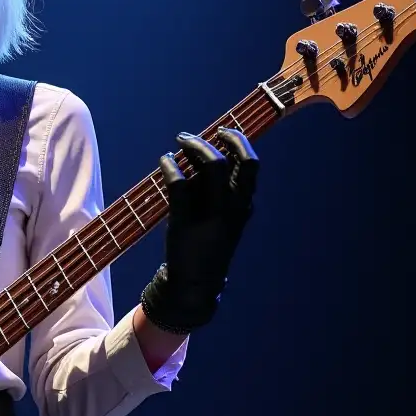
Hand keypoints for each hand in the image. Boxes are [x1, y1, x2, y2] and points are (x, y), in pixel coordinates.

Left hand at [142, 128, 258, 333]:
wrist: (194, 284)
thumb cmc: (205, 243)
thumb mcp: (221, 216)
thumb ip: (215, 189)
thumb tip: (201, 153)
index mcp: (243, 205)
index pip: (251, 164)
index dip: (238, 141)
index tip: (222, 131)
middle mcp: (232, 208)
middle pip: (228, 160)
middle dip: (207, 141)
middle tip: (186, 137)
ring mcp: (211, 216)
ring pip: (208, 168)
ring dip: (189, 149)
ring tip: (175, 147)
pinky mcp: (185, 224)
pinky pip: (179, 185)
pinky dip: (170, 166)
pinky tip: (165, 162)